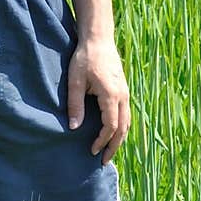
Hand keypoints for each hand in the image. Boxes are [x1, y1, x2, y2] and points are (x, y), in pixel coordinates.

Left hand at [67, 38, 129, 164]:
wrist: (99, 39)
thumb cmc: (85, 58)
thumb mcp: (75, 81)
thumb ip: (75, 105)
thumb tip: (74, 128)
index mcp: (112, 95)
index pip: (110, 126)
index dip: (102, 141)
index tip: (91, 151)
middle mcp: (123, 96)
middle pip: (123, 128)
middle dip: (114, 146)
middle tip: (104, 161)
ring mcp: (125, 92)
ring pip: (127, 122)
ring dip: (119, 138)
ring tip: (109, 151)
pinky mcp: (124, 89)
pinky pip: (126, 114)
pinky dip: (121, 127)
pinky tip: (112, 132)